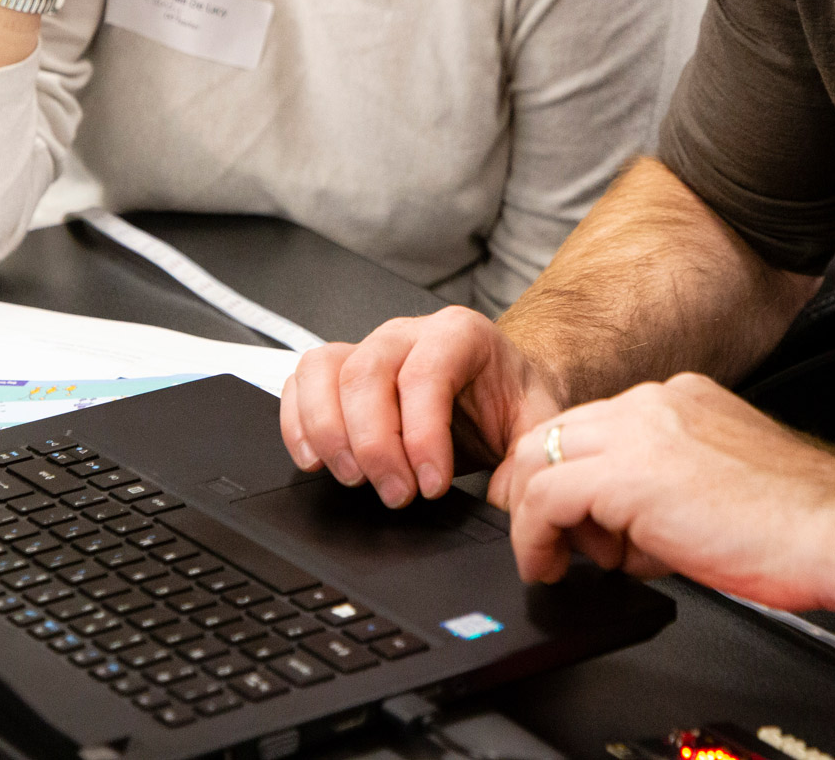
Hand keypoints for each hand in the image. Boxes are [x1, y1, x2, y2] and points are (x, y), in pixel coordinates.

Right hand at [279, 306, 565, 509]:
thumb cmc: (512, 399)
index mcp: (460, 335)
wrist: (500, 383)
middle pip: (367, 373)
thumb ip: (527, 459)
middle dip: (374, 444)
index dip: (422, 435)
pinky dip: (298, 422)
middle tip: (395, 494)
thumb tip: (506, 500)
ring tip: (353, 479)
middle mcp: (408, 333)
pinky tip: (314, 460)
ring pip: (324, 371)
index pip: (426, 375)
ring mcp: (368, 346)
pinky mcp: (340, 369)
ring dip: (329, 432)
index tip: (431, 486)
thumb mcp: (536, 424)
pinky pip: (302, 380)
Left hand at [501, 373, 834, 622]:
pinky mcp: (628, 473)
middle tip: (558, 544)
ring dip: (538, 517)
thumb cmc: (797, 527)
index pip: (593, 426)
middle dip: (545, 493)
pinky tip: (551, 566)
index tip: (575, 524)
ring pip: (538, 457)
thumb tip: (624, 534)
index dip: (575, 480)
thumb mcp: (715, 490)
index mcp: (682, 400)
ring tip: (563, 560)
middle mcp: (657, 402)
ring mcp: (640, 430)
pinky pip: (543, 497)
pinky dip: (533, 537)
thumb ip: (664, 492)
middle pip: (554, 432)